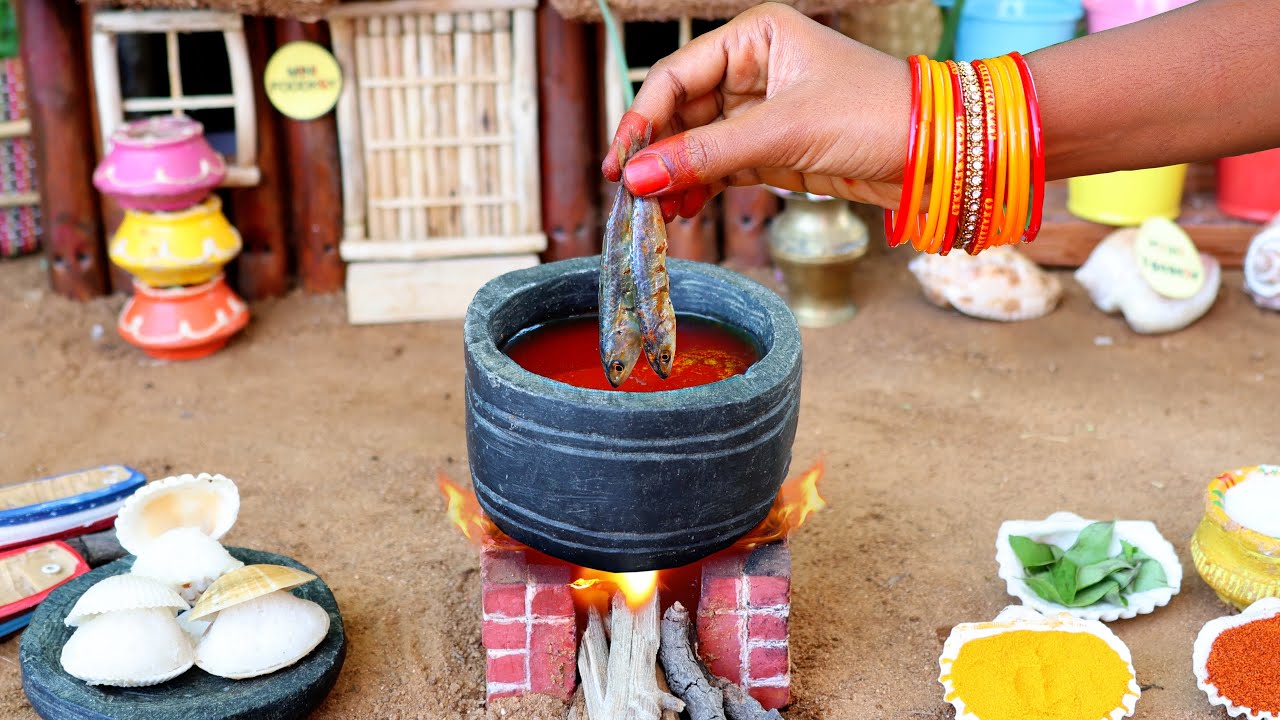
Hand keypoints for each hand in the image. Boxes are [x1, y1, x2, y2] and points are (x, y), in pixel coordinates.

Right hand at [601, 2, 911, 219]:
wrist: (938, 154)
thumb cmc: (874, 114)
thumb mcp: (785, 131)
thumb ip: (708, 154)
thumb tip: (639, 176)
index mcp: (754, 37)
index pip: (675, 77)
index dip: (642, 121)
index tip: (619, 163)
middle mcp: (752, 69)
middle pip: (680, 113)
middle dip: (656, 155)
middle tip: (631, 197)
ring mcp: (761, 111)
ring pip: (697, 144)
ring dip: (674, 178)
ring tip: (655, 213)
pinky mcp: (772, 149)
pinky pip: (720, 167)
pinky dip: (699, 189)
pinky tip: (681, 211)